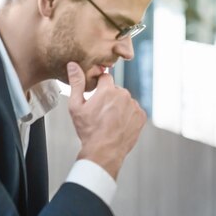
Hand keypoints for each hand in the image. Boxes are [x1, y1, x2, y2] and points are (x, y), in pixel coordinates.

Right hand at [67, 62, 145, 178]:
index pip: (105, 78)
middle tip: (101, 113)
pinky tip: (119, 125)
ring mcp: (134, 106)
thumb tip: (73, 64)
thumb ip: (77, 83)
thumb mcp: (76, 106)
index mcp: (108, 90)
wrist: (104, 151)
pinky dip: (128, 116)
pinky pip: (134, 111)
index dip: (99, 85)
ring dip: (120, 107)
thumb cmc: (88, 130)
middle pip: (116, 90)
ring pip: (126, 101)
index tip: (96, 95)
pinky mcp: (141, 116)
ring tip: (110, 121)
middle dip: (110, 98)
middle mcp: (124, 95)